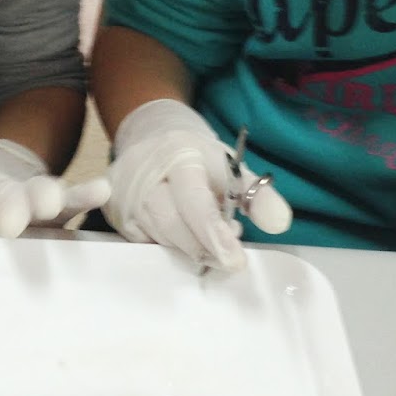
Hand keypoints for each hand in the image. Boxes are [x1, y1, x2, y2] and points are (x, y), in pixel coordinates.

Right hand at [105, 99, 292, 270]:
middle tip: (230, 260)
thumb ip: (259, 196)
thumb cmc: (198, 158)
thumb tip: (280, 223)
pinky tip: (186, 240)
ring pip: (159, 238)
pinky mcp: (115, 214)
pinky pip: (145, 243)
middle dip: (205, 249)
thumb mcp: (233, 168)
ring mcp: (125, 197)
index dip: (214, 233)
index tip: (235, 260)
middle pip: (172, 226)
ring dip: (189, 248)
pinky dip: (169, 247)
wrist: (153, 136)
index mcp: (179, 157)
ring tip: (212, 243)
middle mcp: (145, 177)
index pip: (194, 201)